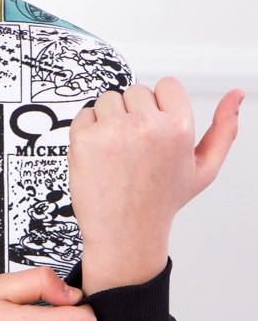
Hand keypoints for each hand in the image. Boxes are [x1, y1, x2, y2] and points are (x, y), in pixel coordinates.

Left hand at [68, 78, 244, 293]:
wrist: (125, 235)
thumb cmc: (160, 204)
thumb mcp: (203, 170)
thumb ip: (224, 131)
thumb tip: (236, 95)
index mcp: (178, 127)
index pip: (166, 85)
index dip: (159, 109)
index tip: (153, 134)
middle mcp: (147, 125)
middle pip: (135, 91)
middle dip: (133, 116)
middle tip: (134, 152)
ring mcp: (113, 131)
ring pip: (108, 100)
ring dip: (109, 121)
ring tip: (117, 155)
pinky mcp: (85, 139)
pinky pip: (84, 114)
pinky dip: (87, 131)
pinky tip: (99, 157)